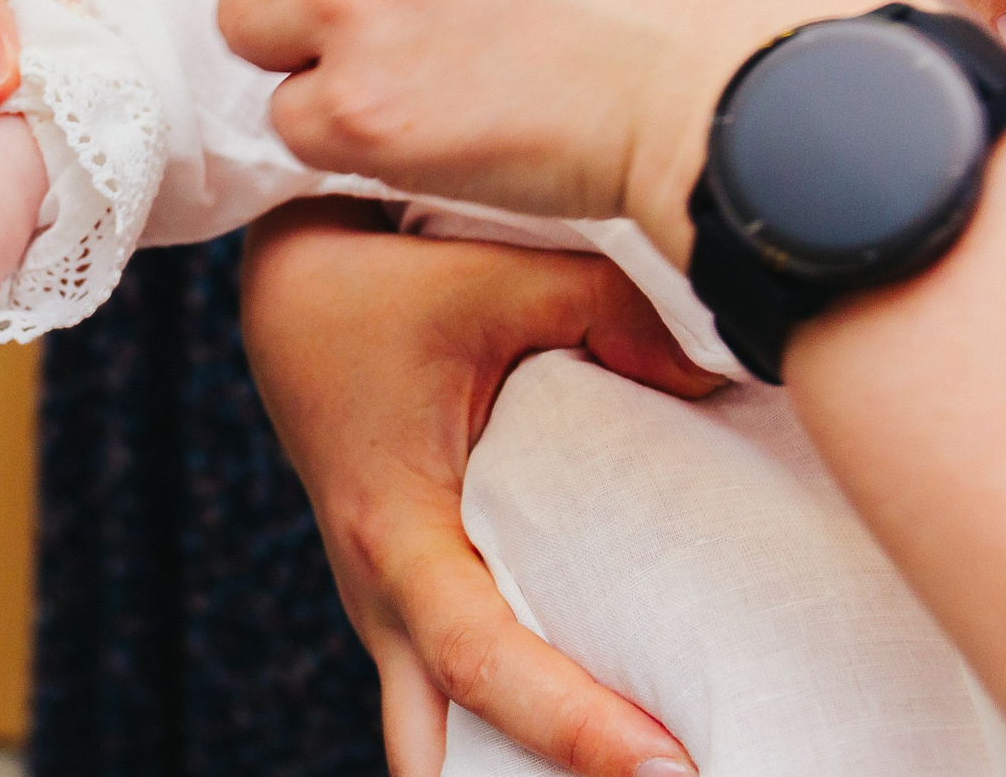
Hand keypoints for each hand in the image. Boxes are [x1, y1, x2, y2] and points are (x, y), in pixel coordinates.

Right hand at [241, 198, 723, 776]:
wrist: (284, 287)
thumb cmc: (375, 289)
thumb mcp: (488, 278)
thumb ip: (608, 308)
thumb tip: (720, 370)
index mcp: (394, 533)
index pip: (482, 662)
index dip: (572, 726)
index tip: (670, 769)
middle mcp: (380, 594)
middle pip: (440, 758)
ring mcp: (388, 607)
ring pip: (439, 741)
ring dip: (514, 770)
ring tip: (637, 769)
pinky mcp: (409, 594)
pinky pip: (453, 694)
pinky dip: (514, 734)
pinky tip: (607, 736)